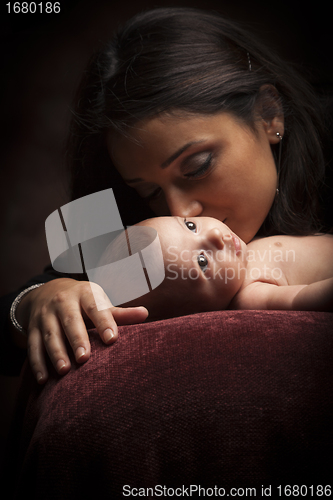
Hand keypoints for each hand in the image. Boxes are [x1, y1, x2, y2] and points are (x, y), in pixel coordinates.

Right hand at [14, 278, 147, 383]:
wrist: (47, 291)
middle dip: (76, 339)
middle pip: (70, 320)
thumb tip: (145, 314)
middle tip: (84, 358)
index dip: (104, 321)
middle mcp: (62, 302)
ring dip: (55, 353)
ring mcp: (45, 315)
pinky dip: (37, 363)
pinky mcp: (32, 328)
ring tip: (64, 371)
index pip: (95, 307)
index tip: (112, 339)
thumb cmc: (82, 302)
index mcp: (84, 294)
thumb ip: (120, 313)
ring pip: (49, 334)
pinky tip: (44, 379)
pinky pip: (33, 346)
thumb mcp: (98, 301)